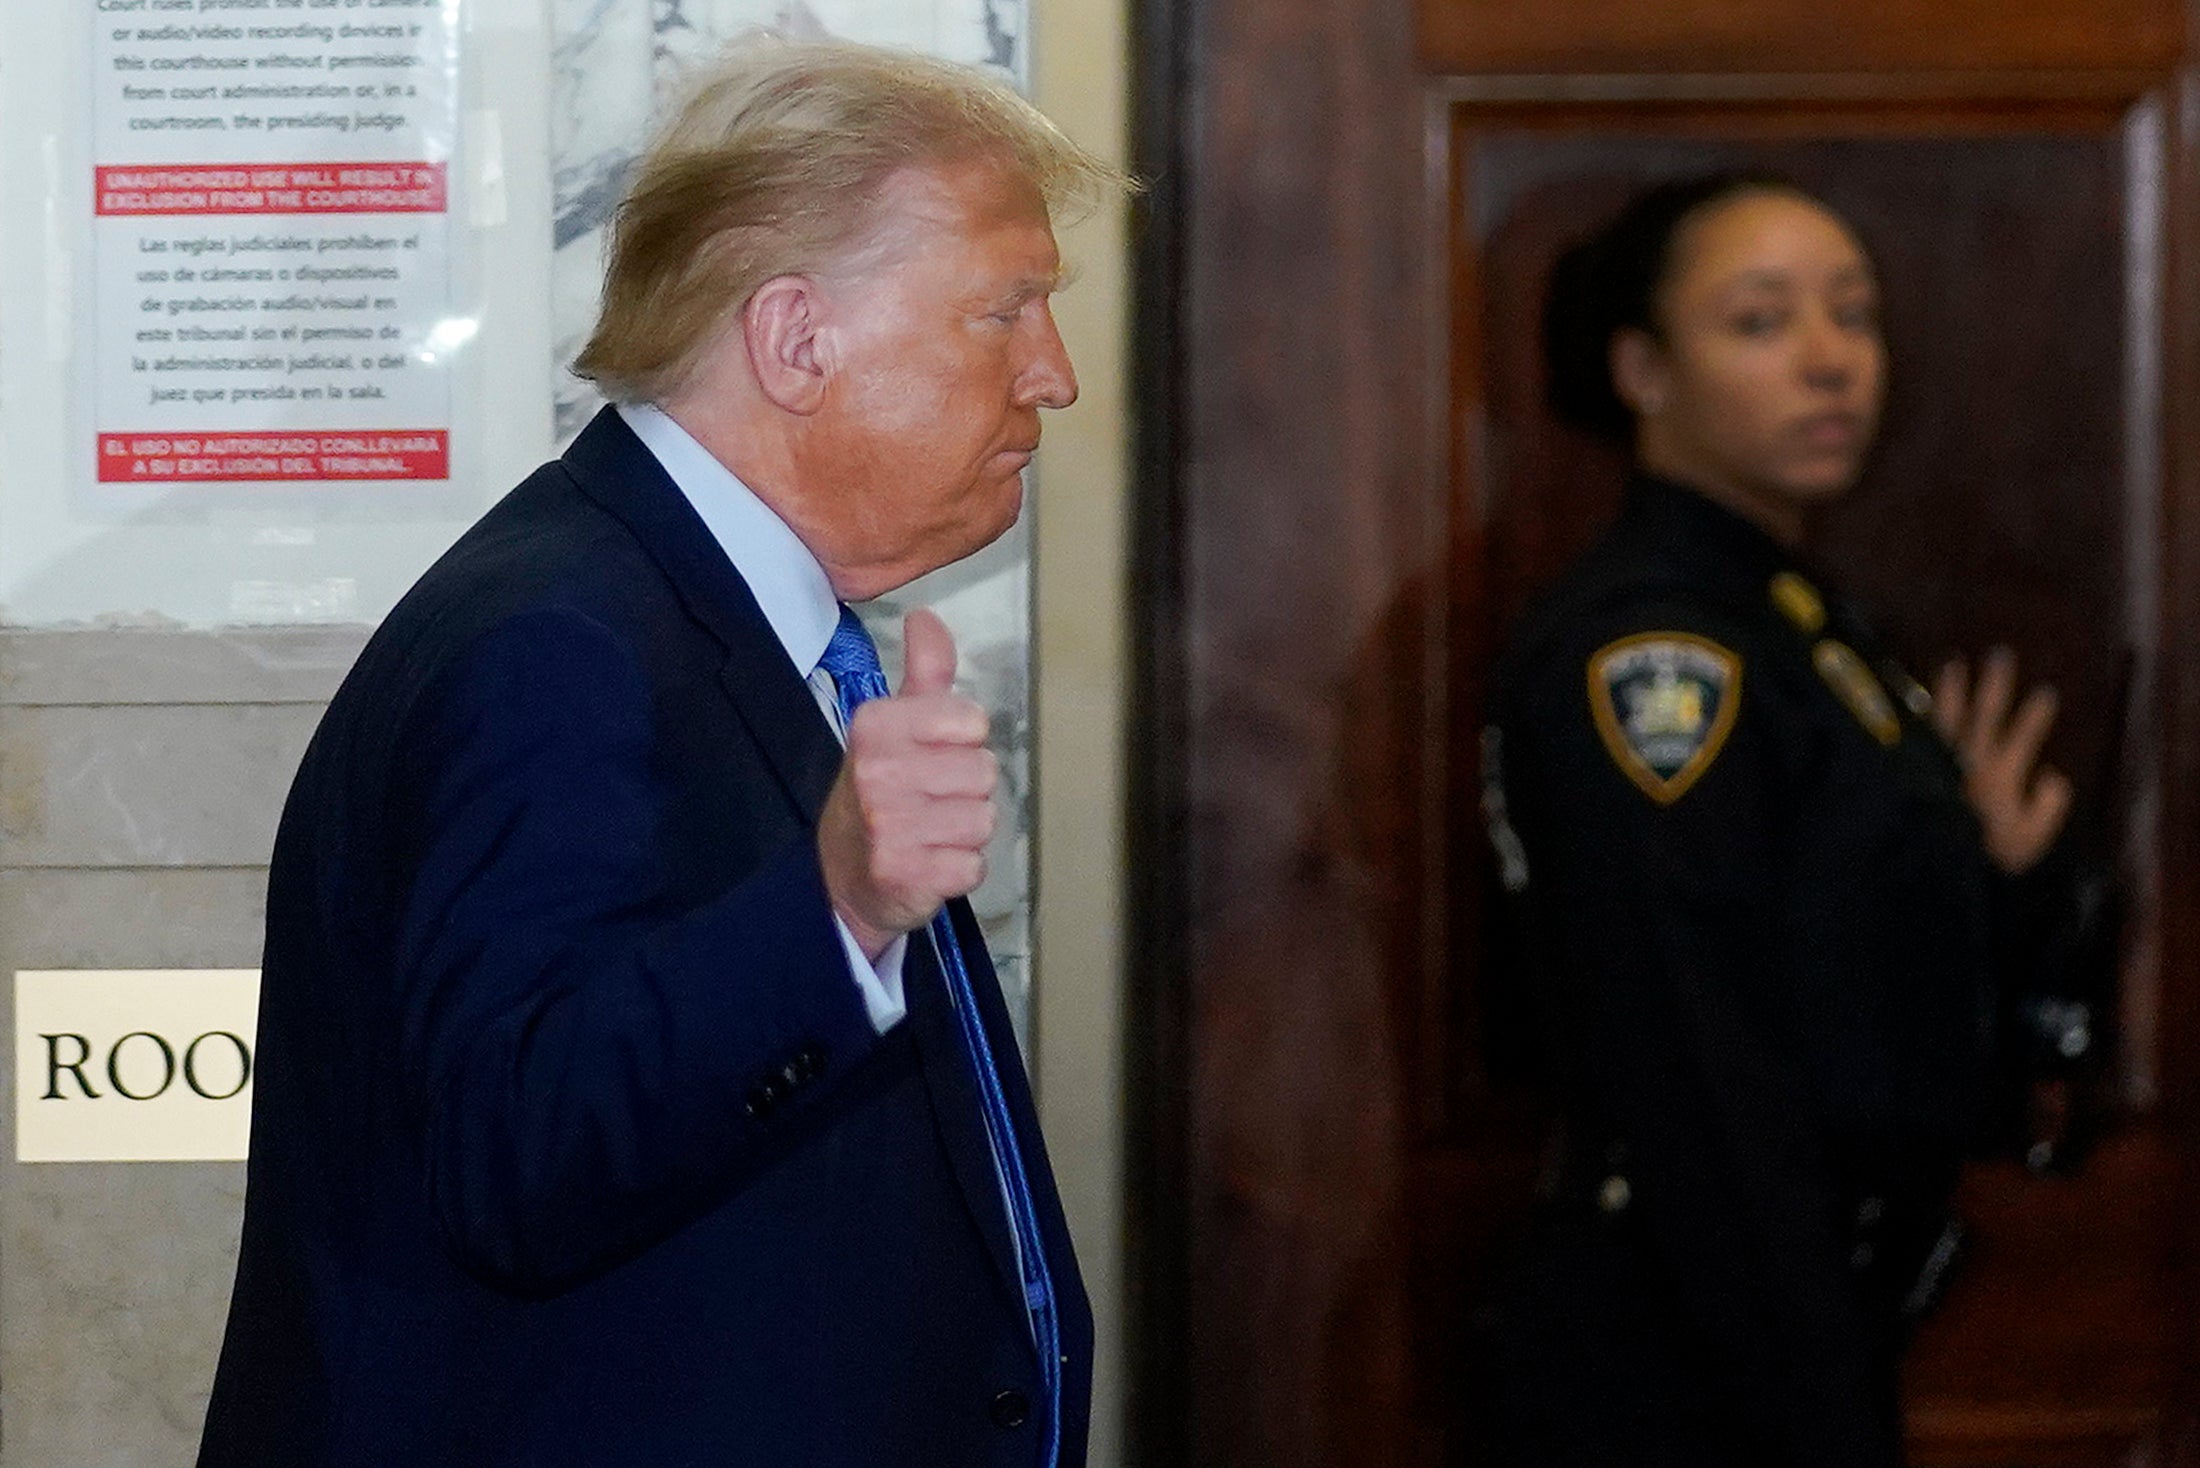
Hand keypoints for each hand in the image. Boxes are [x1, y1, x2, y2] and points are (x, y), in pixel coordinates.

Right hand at [816, 609, 998, 959]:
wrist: (839, 875)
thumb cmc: (879, 792)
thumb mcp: (893, 726)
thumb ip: (923, 673)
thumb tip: (926, 616)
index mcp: (876, 725)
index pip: (972, 721)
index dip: (963, 743)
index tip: (931, 757)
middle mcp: (877, 772)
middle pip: (985, 772)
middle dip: (967, 791)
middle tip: (930, 800)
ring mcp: (889, 827)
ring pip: (984, 819)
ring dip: (965, 832)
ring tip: (929, 832)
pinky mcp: (905, 875)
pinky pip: (973, 865)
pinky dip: (959, 870)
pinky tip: (928, 862)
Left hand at [1932, 646, 2072, 873]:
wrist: (1931, 863)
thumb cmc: (1984, 856)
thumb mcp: (2029, 840)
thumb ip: (2047, 806)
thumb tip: (2052, 775)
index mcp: (2000, 775)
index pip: (2024, 735)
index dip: (2036, 714)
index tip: (2046, 692)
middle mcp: (1969, 759)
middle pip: (1985, 713)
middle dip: (1995, 683)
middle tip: (2000, 654)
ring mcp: (1939, 759)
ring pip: (1946, 714)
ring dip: (1951, 687)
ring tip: (1952, 662)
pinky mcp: (1912, 765)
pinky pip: (1915, 731)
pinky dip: (1916, 712)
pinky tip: (1909, 698)